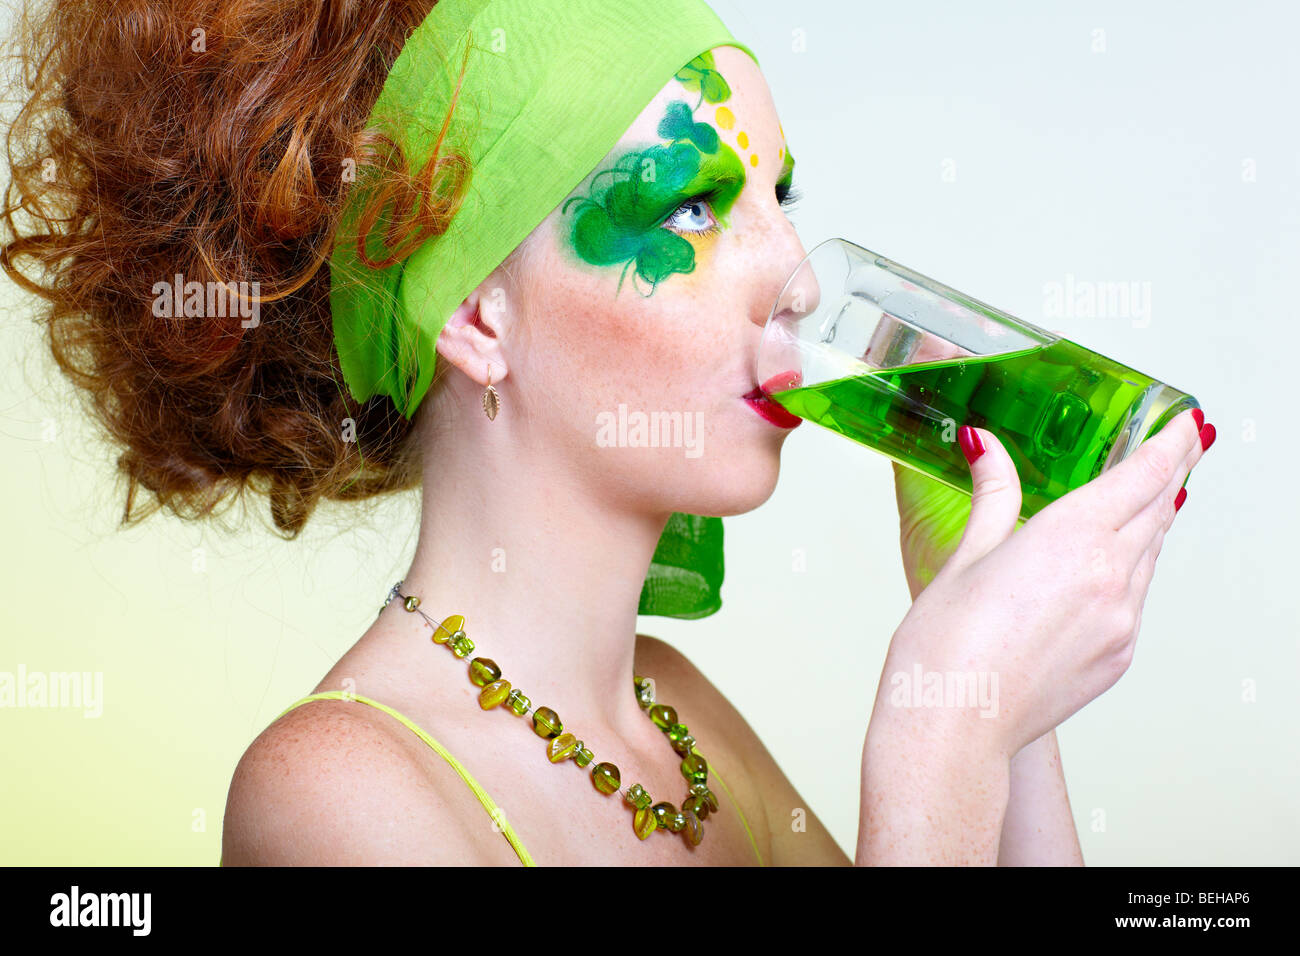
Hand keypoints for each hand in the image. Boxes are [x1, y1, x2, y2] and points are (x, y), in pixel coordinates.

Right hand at [882, 408, 1212, 758]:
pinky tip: (1110, 568)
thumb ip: (992, 495)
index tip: (1186, 423)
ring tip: (1144, 502)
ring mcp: (1121, 621)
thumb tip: (983, 446)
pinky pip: (1137, 599)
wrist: (953, 724)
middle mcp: (1111, 576)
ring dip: (1152, 523)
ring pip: (1151, 556)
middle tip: (1179, 446)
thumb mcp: (966, 555)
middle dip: (1170, 474)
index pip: (1143, 474)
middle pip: (1158, 510)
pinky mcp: (1117, 657)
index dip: (1171, 443)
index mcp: (1073, 538)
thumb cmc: (946, 646)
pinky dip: (1132, 572)